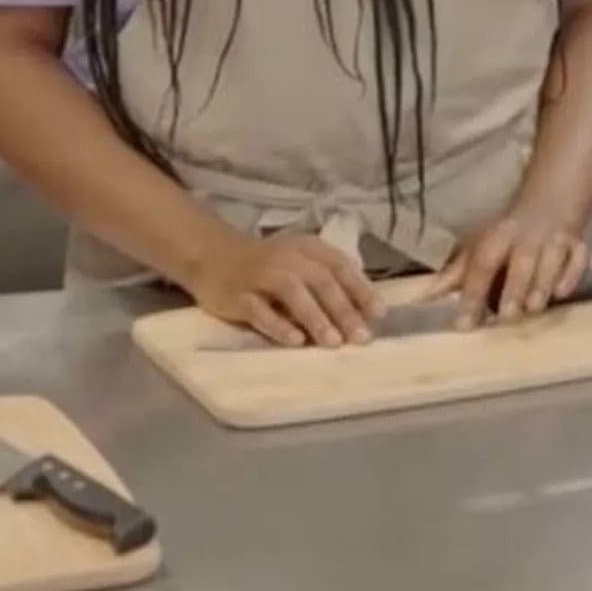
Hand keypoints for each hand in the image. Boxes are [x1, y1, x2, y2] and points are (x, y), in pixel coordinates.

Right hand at [190, 228, 379, 347]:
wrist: (213, 256)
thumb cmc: (268, 265)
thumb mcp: (300, 261)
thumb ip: (327, 281)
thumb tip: (364, 313)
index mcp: (307, 248)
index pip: (340, 266)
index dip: (361, 289)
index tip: (378, 314)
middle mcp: (286, 258)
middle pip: (321, 281)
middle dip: (344, 310)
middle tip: (361, 337)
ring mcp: (260, 276)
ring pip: (293, 294)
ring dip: (316, 318)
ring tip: (334, 342)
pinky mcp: (237, 296)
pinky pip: (260, 311)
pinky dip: (279, 325)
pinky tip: (296, 341)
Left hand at [424, 204, 591, 325]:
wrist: (551, 203)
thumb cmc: (509, 235)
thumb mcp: (479, 249)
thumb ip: (454, 277)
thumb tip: (420, 299)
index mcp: (498, 238)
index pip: (483, 264)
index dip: (472, 292)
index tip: (462, 323)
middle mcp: (527, 238)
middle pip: (521, 261)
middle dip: (514, 287)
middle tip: (506, 316)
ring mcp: (556, 241)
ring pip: (551, 261)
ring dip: (542, 284)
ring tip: (533, 309)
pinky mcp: (579, 247)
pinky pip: (579, 260)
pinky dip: (572, 275)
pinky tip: (563, 293)